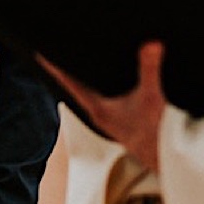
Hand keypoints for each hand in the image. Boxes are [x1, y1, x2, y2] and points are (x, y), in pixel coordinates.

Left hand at [40, 41, 167, 170]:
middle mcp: (97, 112)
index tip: (39, 53)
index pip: (68, 83)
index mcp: (97, 108)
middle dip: (65, 68)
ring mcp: (106, 116)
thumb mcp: (152, 97)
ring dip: (80, 77)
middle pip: (73, 86)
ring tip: (72, 56)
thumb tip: (152, 44)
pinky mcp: (117, 118)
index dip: (54, 67)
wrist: (164, 158)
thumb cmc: (154, 132)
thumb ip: (150, 70)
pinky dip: (95, 84)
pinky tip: (102, 75)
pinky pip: (99, 96)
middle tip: (54, 47)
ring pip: (85, 92)